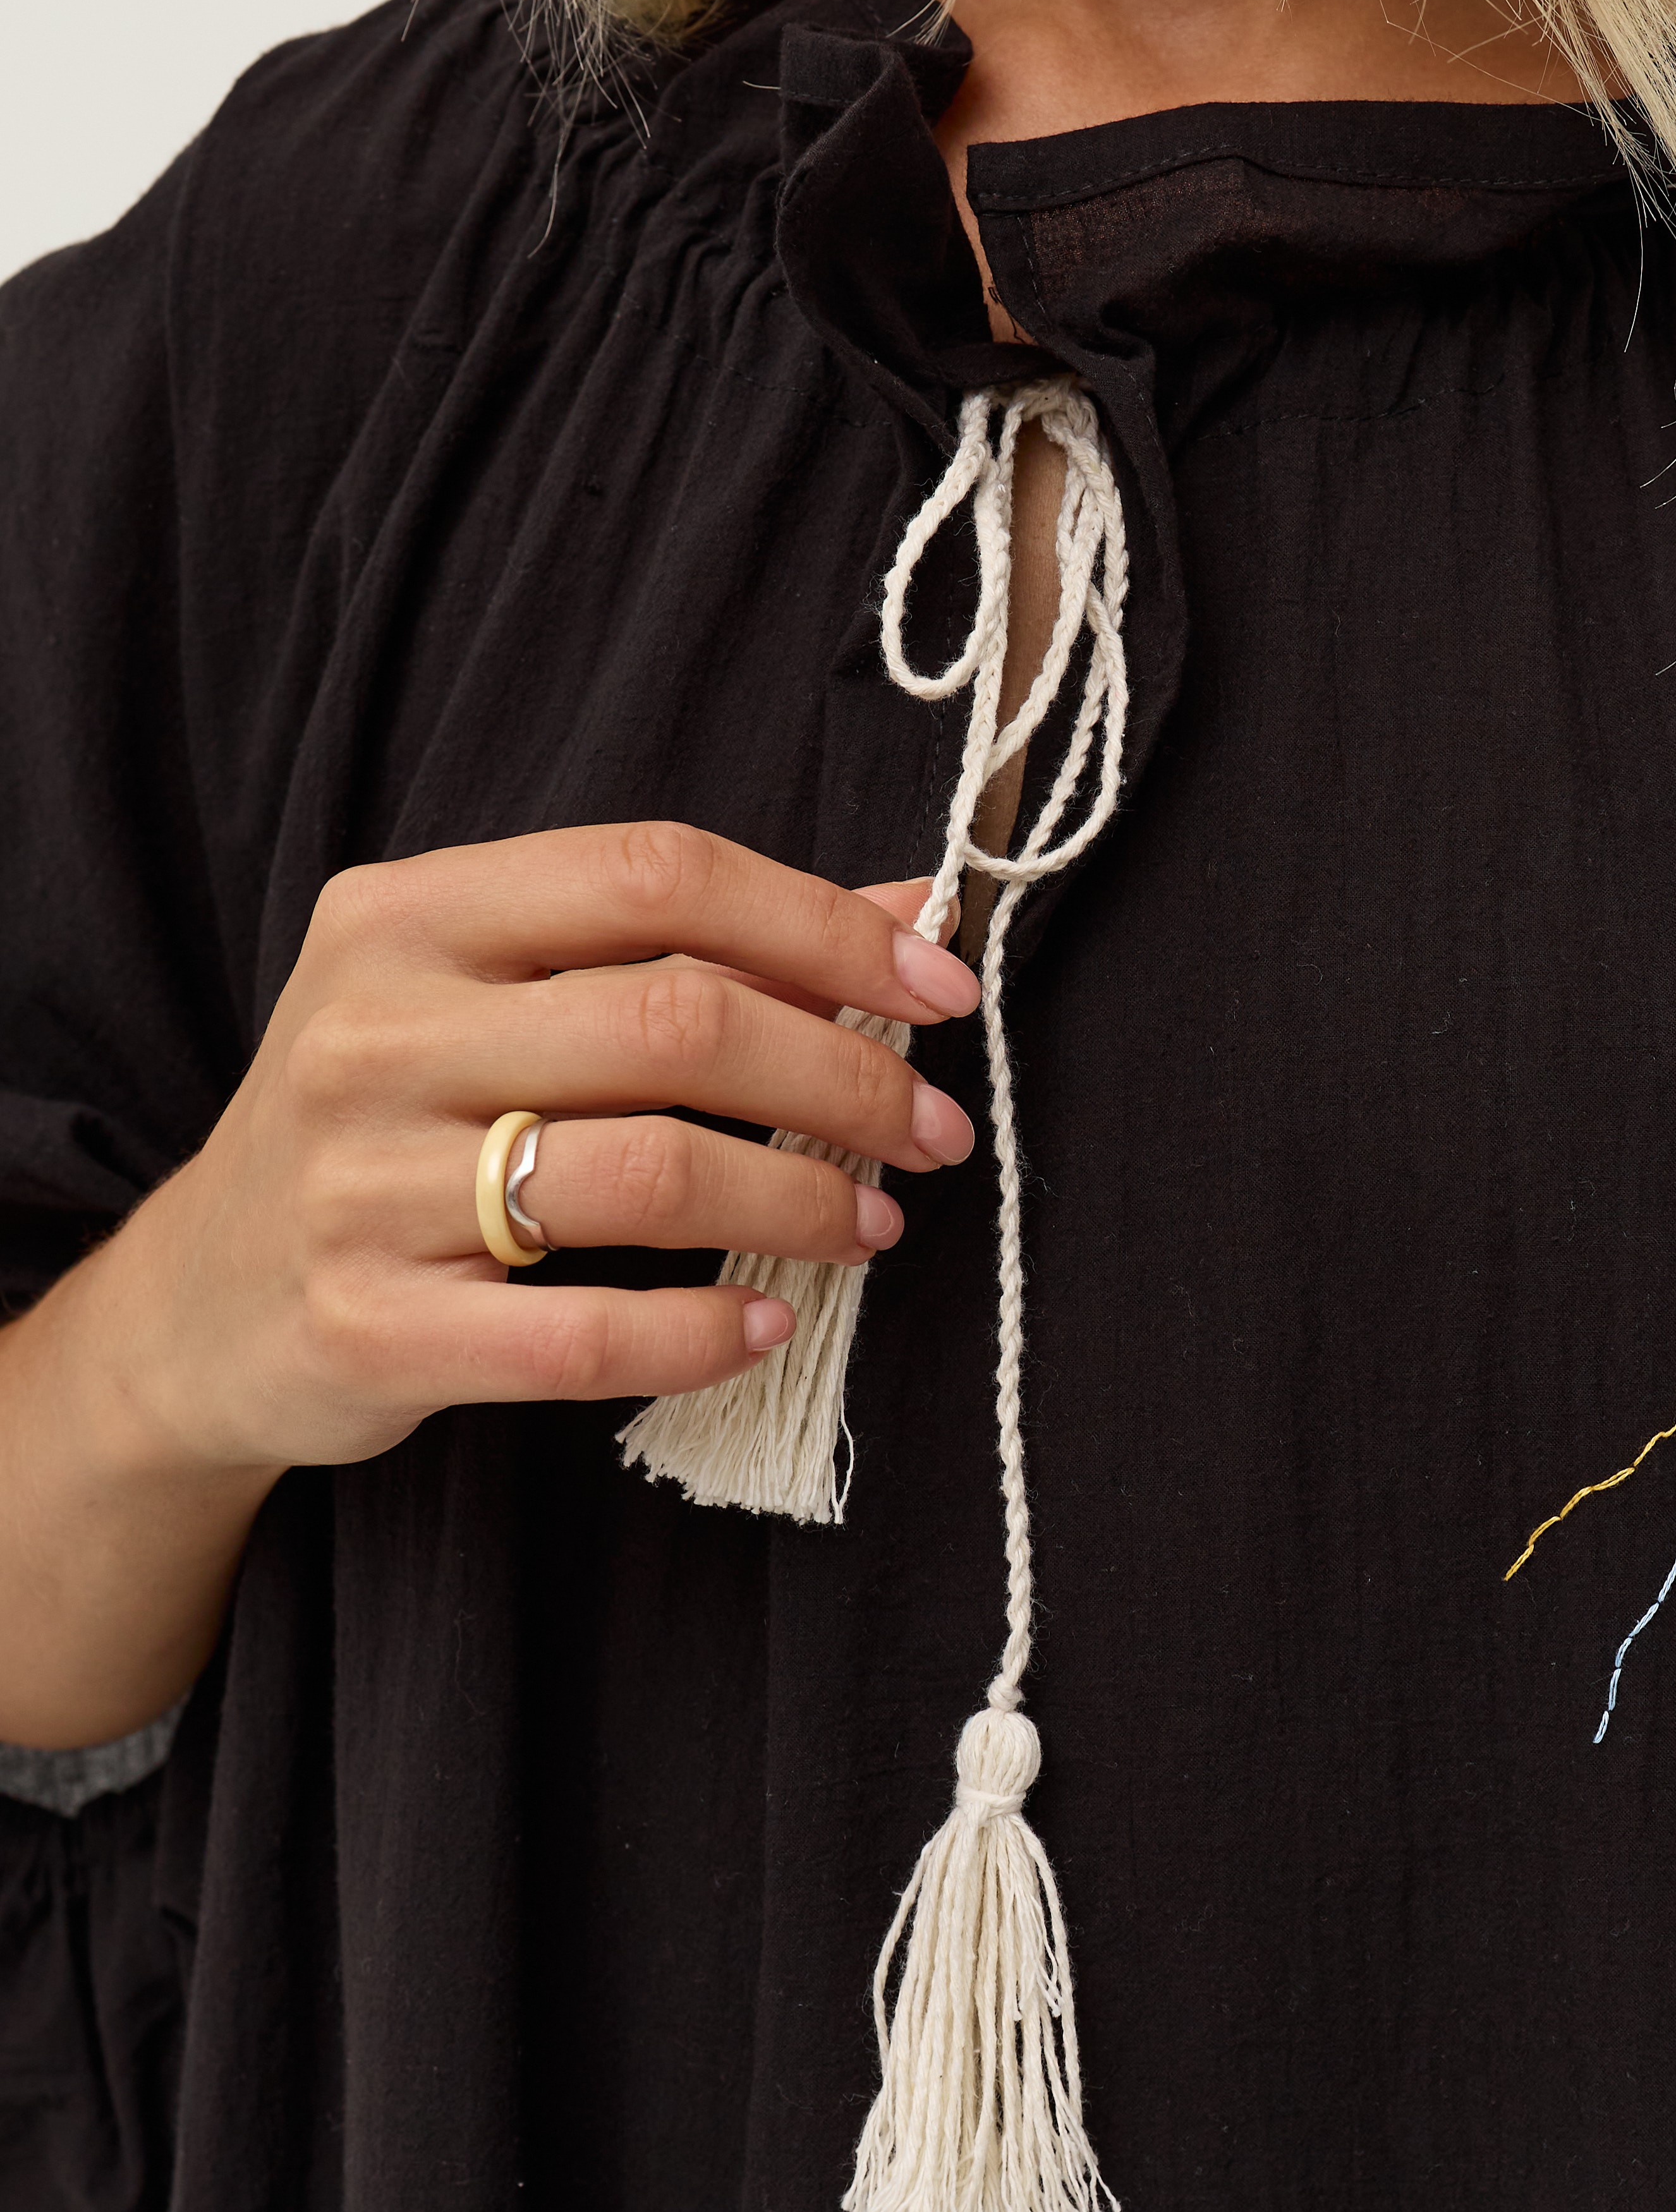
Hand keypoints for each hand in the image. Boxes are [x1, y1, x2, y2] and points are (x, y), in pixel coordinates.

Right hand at [95, 821, 979, 1481]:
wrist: (199, 1303)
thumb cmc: (393, 1125)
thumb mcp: (500, 996)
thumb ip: (689, 945)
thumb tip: (910, 906)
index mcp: (407, 915)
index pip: (658, 875)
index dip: (824, 925)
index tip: (940, 987)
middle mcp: (373, 1032)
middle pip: (676, 1022)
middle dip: (846, 1078)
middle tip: (934, 1131)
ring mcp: (360, 1184)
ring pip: (650, 1176)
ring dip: (802, 1204)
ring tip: (870, 1225)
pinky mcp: (368, 1327)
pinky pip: (585, 1337)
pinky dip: (706, 1335)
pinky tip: (768, 1324)